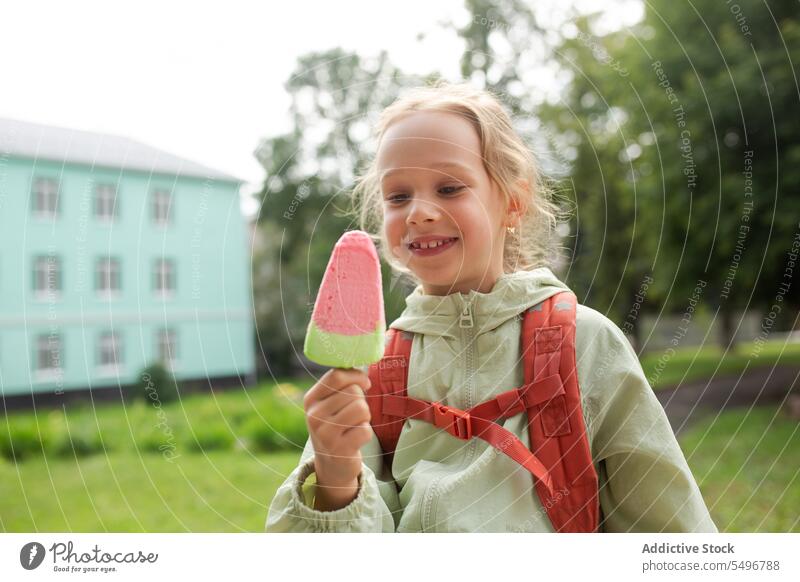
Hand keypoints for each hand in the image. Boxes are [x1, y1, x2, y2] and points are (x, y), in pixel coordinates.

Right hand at [303, 367, 371, 509]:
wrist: (331, 464)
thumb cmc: (335, 425)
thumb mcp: (330, 403)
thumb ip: (341, 384)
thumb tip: (361, 368)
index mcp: (311, 399)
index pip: (337, 376)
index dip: (356, 376)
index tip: (364, 383)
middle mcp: (314, 416)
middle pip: (353, 392)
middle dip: (361, 401)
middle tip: (353, 414)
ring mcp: (325, 434)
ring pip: (362, 409)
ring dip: (365, 417)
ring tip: (354, 425)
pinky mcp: (339, 449)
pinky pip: (366, 430)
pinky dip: (365, 434)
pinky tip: (354, 440)